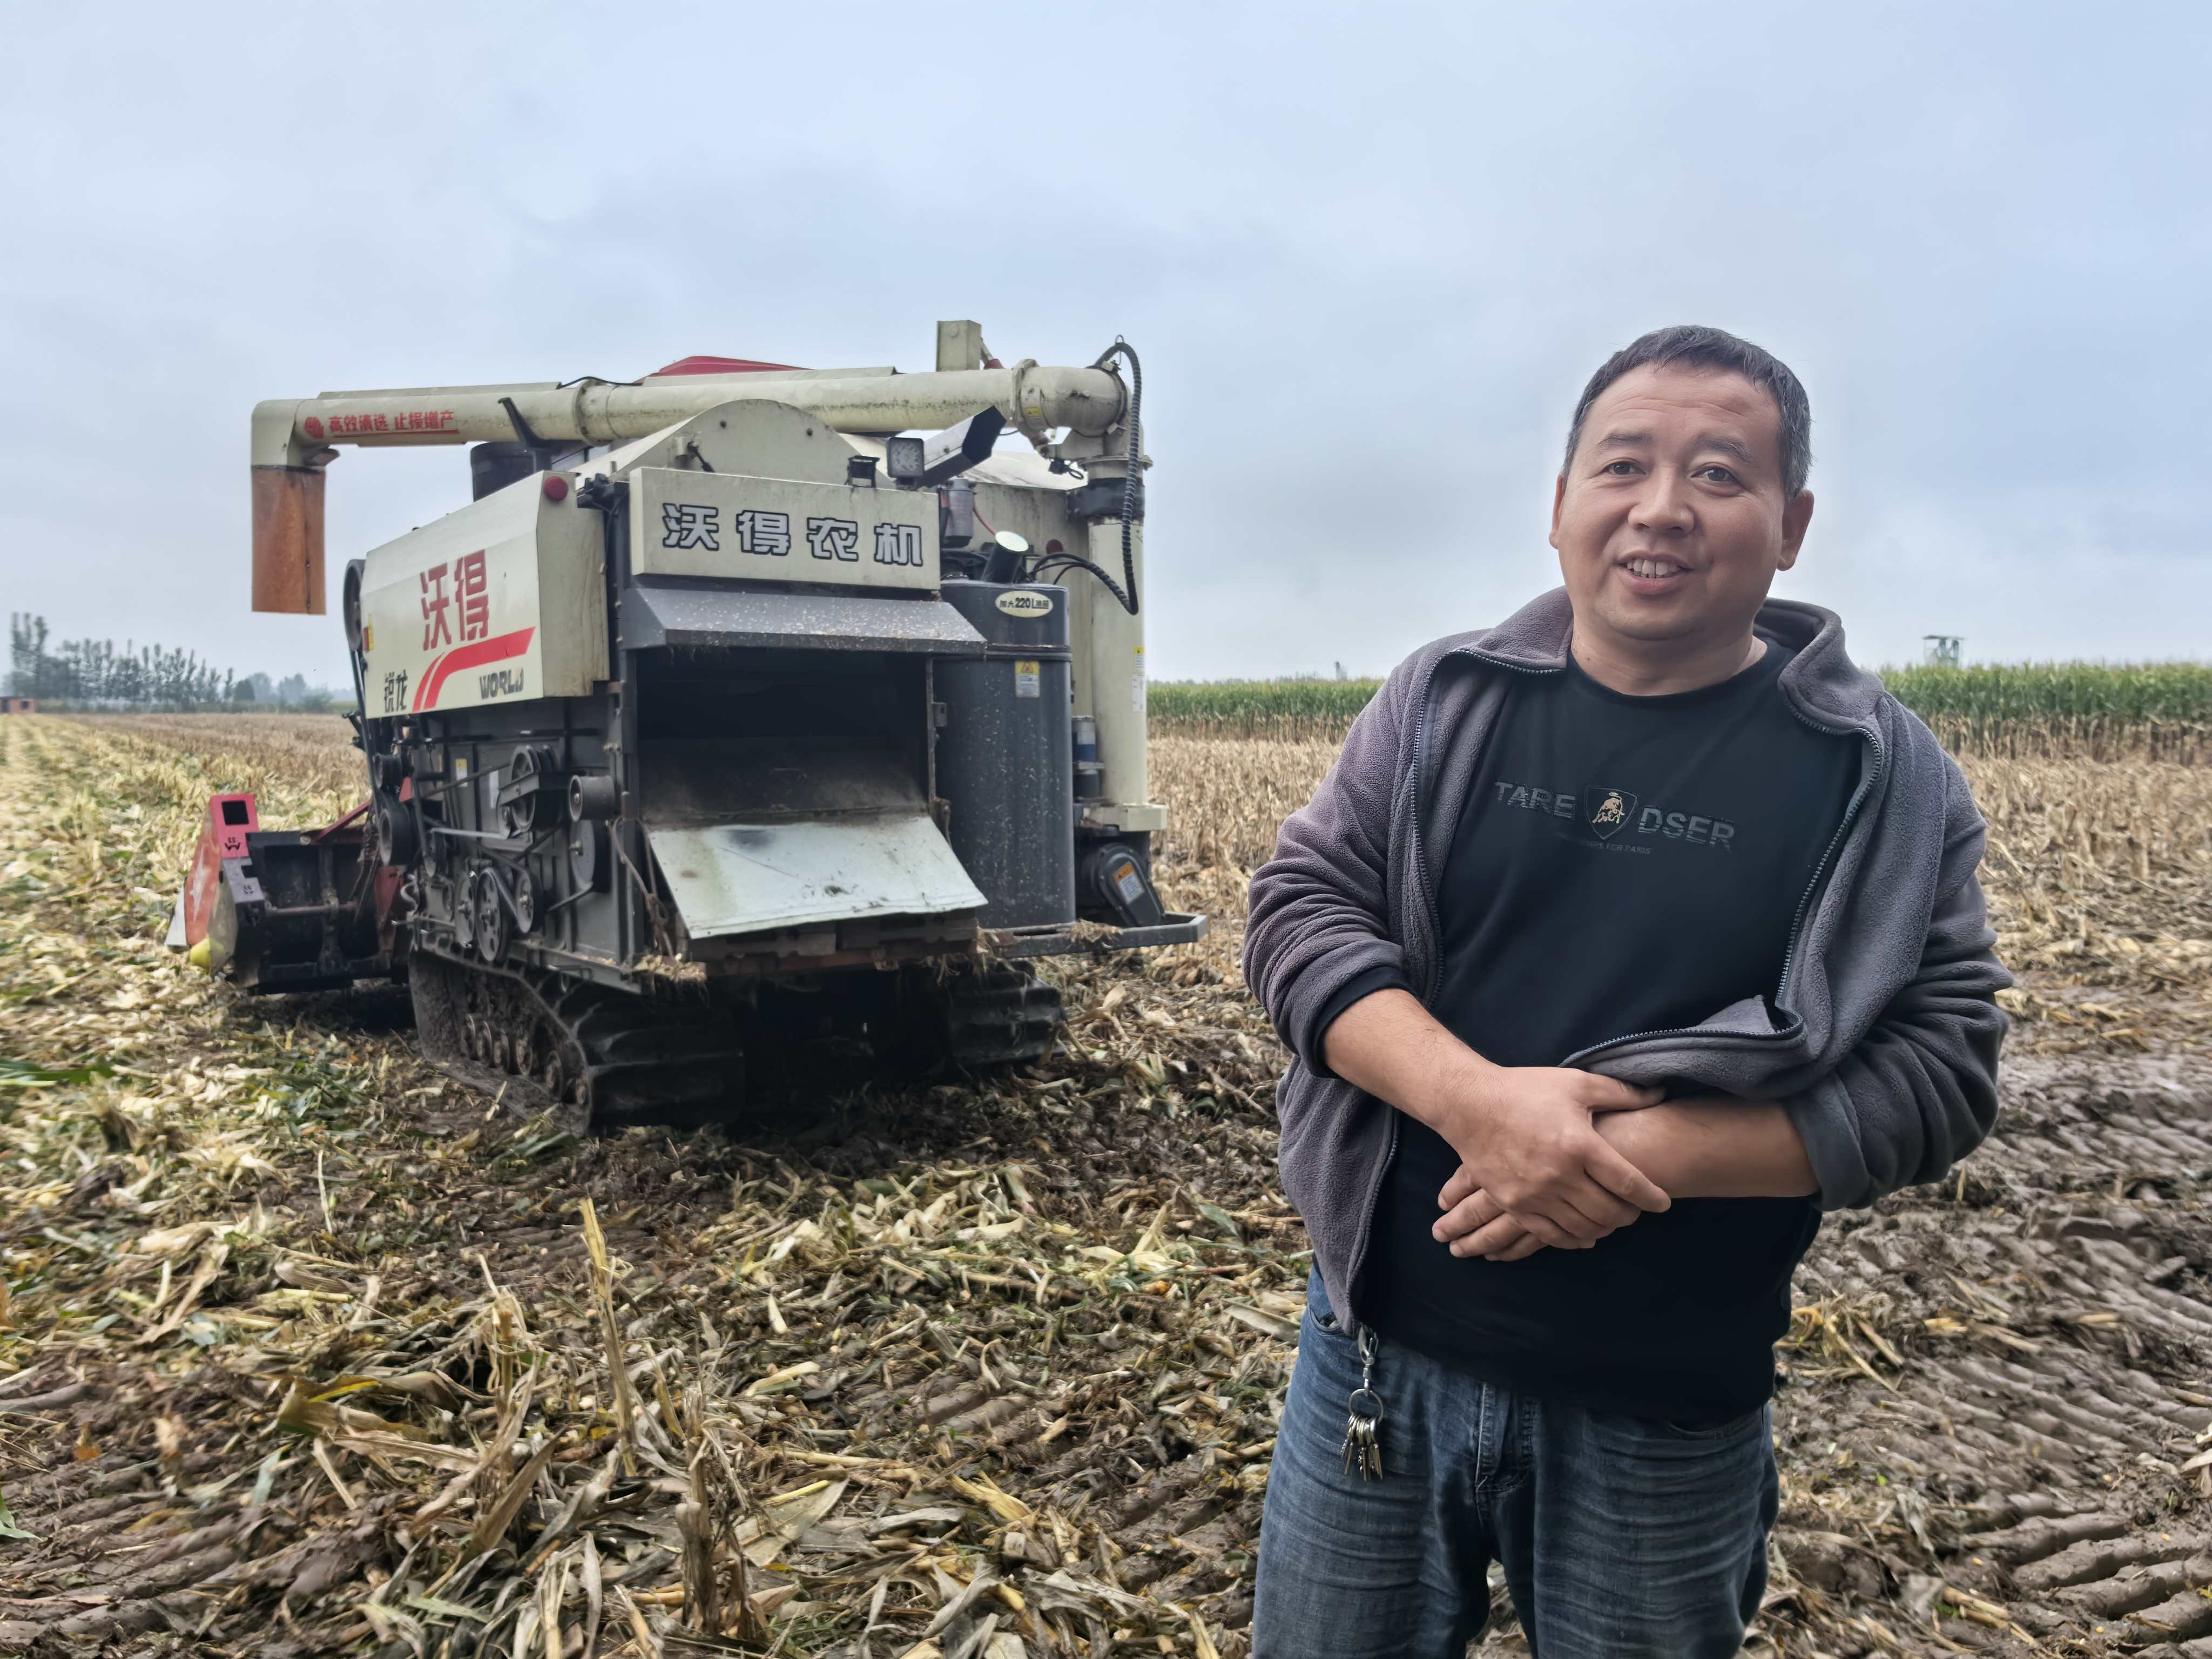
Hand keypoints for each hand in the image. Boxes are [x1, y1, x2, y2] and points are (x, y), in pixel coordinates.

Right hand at [1421, 1065, 1669, 1248]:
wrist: (1469, 1105)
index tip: (1663, 1203)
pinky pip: (1551, 1235)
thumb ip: (1620, 1093)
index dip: (1652, 1198)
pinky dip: (1573, 1239)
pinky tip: (1583, 1235)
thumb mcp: (1576, 1084)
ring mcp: (1535, 1194)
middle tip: (1636, 1211)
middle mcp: (1559, 1175)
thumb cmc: (1524, 1090)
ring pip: (1582, 1228)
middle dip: (1629, 1216)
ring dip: (1603, 1229)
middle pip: (1609, 1212)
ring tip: (1611, 1220)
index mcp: (1579, 1145)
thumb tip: (1659, 1095)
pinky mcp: (1514, 1204)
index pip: (1628, 1183)